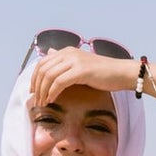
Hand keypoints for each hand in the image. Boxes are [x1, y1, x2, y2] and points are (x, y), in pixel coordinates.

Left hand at [29, 47, 155, 109]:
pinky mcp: (81, 70)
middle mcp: (69, 53)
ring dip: (43, 91)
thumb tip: (49, 53)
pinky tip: (52, 101)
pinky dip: (52, 93)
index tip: (33, 91)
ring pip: (49, 76)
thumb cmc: (104, 73)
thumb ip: (65, 60)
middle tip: (36, 100)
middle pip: (43, 69)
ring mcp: (75, 60)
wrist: (122, 73)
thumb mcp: (81, 65)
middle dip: (36, 86)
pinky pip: (59, 82)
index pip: (42, 62)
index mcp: (67, 51)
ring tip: (42, 103)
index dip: (34, 77)